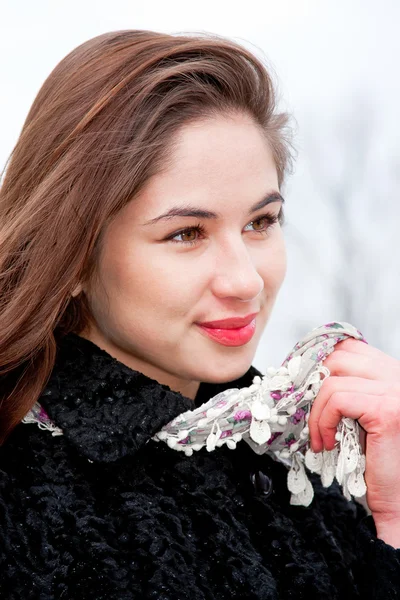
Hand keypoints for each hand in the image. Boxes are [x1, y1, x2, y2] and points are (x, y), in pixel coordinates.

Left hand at [307, 338, 399, 539]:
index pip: (347, 347)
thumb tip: (304, 371)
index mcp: (391, 373)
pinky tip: (329, 443)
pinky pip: (337, 400)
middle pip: (336, 358)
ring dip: (315, 413)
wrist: (398, 499)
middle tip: (307, 417)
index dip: (318, 363)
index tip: (302, 388)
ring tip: (320, 439)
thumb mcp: (357, 416)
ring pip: (331, 380)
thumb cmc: (377, 461)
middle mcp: (397, 376)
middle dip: (312, 387)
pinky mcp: (387, 411)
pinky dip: (323, 422)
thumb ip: (344, 390)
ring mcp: (394, 391)